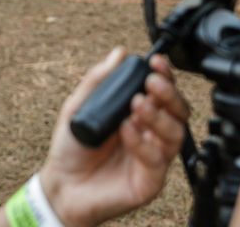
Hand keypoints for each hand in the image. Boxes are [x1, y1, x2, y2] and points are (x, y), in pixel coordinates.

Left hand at [40, 50, 189, 226]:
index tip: (156, 62)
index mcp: (139, 114)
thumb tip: (119, 53)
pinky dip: (142, 141)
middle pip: (178, 110)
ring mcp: (153, 157)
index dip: (165, 75)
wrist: (61, 186)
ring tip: (137, 104)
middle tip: (151, 83)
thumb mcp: (78, 107)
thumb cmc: (72, 150)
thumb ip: (98, 80)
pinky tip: (126, 130)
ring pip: (175, 132)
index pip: (163, 91)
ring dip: (159, 115)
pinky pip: (157, 159)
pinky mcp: (150, 180)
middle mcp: (151, 133)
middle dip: (169, 93)